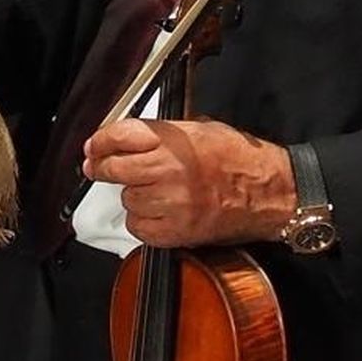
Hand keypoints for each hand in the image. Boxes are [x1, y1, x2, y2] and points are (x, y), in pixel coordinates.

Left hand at [83, 118, 295, 247]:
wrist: (269, 192)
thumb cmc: (238, 157)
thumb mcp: (200, 128)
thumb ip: (162, 133)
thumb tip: (125, 139)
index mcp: (175, 139)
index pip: (121, 136)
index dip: (101, 141)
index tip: (92, 146)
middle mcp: (170, 169)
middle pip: (115, 168)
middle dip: (101, 167)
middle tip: (97, 168)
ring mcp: (172, 203)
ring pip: (127, 199)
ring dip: (133, 195)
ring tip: (155, 190)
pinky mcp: (177, 232)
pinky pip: (139, 227)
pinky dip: (143, 221)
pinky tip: (159, 212)